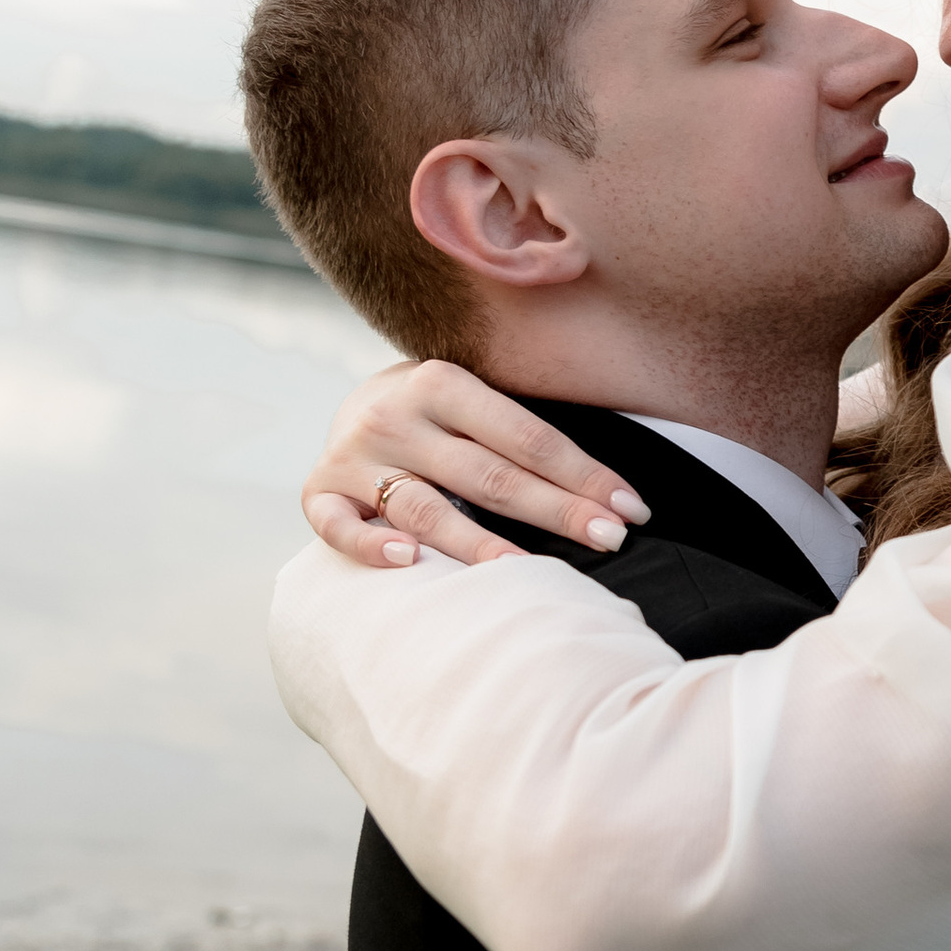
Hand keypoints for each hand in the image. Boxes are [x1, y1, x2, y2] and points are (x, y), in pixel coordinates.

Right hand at [302, 361, 651, 568]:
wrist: (355, 404)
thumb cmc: (442, 415)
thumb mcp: (477, 397)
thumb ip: (523, 426)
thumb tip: (614, 488)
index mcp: (443, 382)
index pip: (526, 437)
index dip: (583, 475)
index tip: (631, 510)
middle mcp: (395, 416)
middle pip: (487, 476)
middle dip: (555, 510)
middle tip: (610, 540)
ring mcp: (353, 457)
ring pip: (423, 507)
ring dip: (479, 542)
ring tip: (527, 569)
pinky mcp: (319, 492)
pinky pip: (338, 527)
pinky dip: (370, 545)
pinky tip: (409, 561)